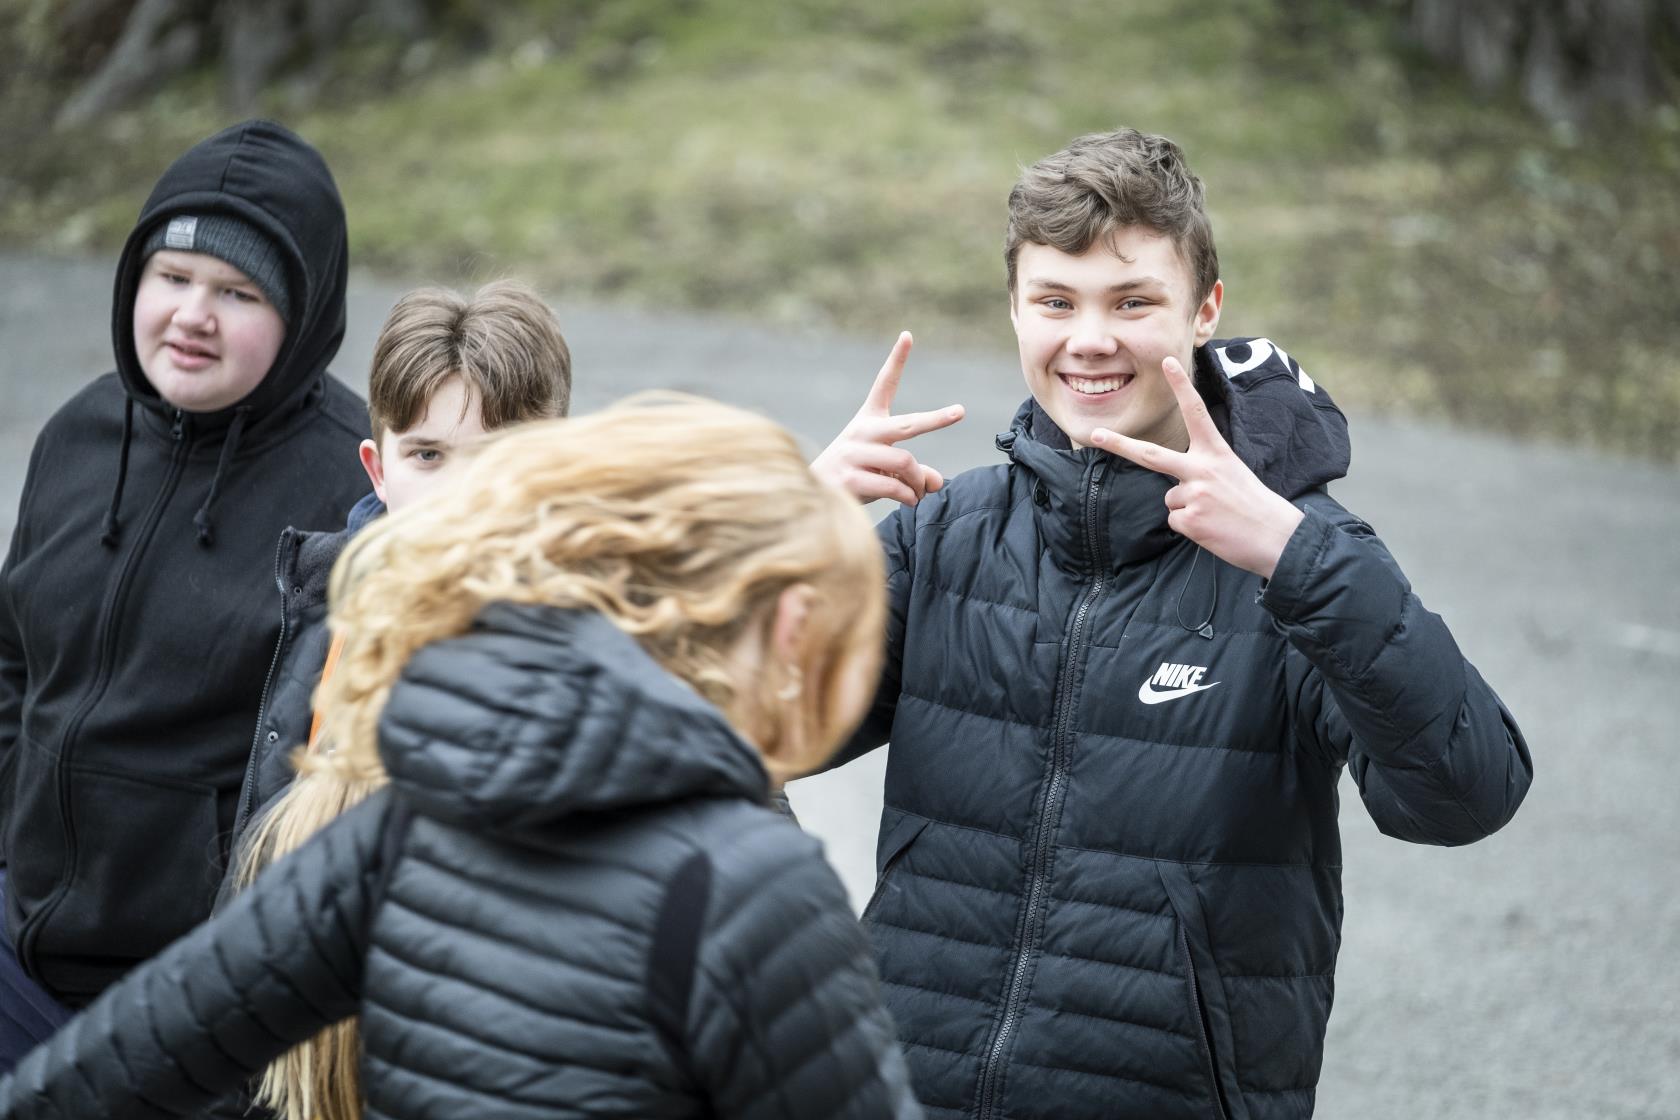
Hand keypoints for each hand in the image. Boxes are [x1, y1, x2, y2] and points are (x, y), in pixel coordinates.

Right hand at [811, 331, 964, 505]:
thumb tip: (937, 482)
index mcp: (868, 421)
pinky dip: (908, 496)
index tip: (908, 335)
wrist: (810, 496)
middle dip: (935, 418)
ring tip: (918, 494)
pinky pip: (894, 486)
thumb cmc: (854, 477)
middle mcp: (862, 432)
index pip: (883, 385)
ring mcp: (854, 454)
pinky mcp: (851, 479)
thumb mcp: (884, 470)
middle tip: (959, 411)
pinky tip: (909, 501)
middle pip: (906, 425)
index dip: (896, 360)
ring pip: (905, 462)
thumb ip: (914, 473)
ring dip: (918, 481)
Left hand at [1089, 356, 1302, 578]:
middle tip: (1095, 434)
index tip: (1167, 363)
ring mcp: (1193, 495)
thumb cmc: (1254, 505)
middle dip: (1119, 445)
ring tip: (1216, 515)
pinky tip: (1212, 528)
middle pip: (1150, 454)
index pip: (1195, 412)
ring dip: (1187, 509)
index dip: (1181, 387)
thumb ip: (1203, 471)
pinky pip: (1175, 521)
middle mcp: (1202, 469)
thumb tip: (1174, 491)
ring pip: (1170, 499)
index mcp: (1216, 452)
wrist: (1277, 537)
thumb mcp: (1232, 473)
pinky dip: (1190, 527)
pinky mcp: (1189, 520)